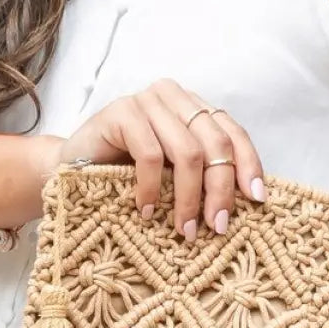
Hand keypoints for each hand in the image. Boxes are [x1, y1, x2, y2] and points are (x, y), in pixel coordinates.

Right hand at [56, 79, 265, 239]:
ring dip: (189, 198)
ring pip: (188, 152)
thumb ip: (203, 175)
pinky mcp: (121, 112)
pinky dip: (152, 188)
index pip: (233, 132)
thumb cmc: (128, 177)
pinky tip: (145, 211)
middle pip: (216, 143)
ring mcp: (147, 101)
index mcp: (194, 109)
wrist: (71, 170)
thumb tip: (246, 203)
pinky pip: (150, 155)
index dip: (249, 165)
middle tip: (217, 226)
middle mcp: (174, 98)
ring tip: (185, 229)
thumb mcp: (174, 176)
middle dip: (221, 190)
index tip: (257, 200)